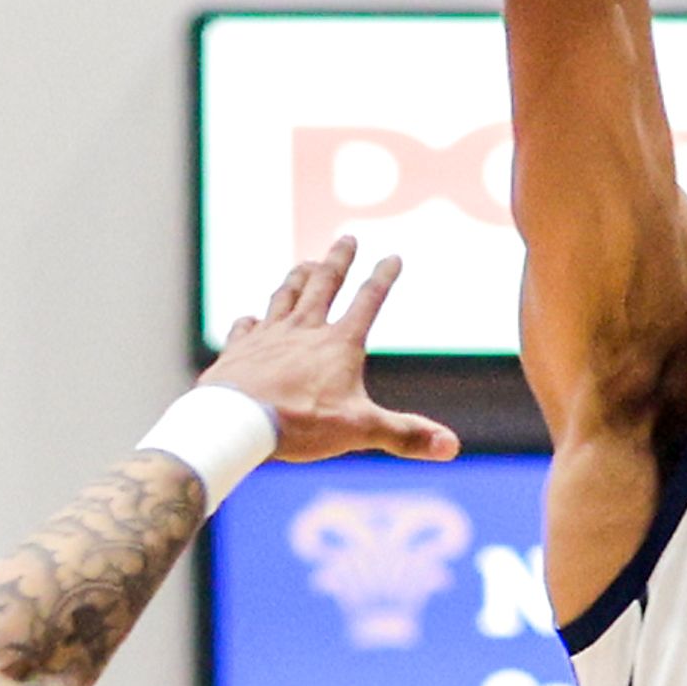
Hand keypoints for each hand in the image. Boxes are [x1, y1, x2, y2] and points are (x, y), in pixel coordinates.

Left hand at [207, 239, 461, 465]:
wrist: (235, 422)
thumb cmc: (300, 423)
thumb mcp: (360, 429)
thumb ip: (405, 435)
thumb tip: (451, 447)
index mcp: (338, 343)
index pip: (368, 301)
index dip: (383, 278)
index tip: (393, 256)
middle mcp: (303, 330)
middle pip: (324, 285)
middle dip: (338, 260)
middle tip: (346, 238)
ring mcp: (267, 337)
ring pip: (285, 297)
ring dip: (297, 279)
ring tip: (304, 265)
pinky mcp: (238, 351)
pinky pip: (245, 328)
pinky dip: (250, 321)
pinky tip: (250, 318)